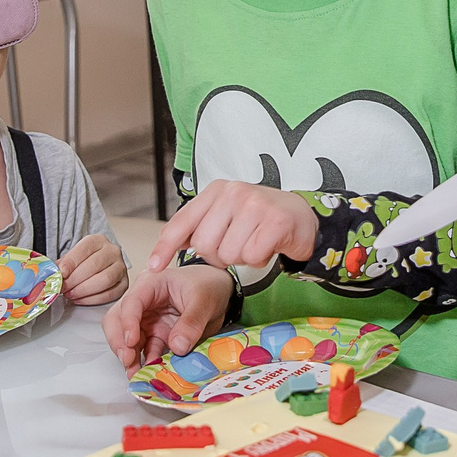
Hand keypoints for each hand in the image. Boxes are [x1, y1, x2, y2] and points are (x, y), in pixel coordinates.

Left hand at [58, 232, 129, 304]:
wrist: (99, 266)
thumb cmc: (84, 262)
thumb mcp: (72, 257)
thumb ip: (62, 264)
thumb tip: (50, 273)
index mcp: (98, 240)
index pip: (85, 248)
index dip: (71, 262)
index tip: (61, 273)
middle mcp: (112, 251)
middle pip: (95, 265)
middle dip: (75, 279)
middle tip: (62, 287)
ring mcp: (120, 267)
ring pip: (104, 279)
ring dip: (84, 290)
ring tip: (70, 294)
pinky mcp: (124, 284)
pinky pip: (110, 294)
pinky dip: (92, 299)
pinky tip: (80, 299)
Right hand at [104, 263, 232, 369]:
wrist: (220, 291)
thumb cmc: (208, 285)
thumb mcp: (205, 300)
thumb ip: (192, 322)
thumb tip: (177, 346)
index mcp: (151, 284)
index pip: (131, 302)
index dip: (127, 322)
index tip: (131, 342)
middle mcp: (143, 302)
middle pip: (117, 320)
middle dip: (119, 341)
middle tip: (128, 360)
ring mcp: (147, 320)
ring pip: (125, 338)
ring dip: (128, 355)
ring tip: (135, 372)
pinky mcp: (155, 335)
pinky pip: (143, 350)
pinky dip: (143, 361)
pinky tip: (147, 372)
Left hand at [147, 181, 317, 272]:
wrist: (302, 216)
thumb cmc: (259, 219)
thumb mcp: (226, 215)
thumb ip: (199, 227)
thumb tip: (166, 248)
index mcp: (216, 190)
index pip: (182, 221)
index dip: (165, 246)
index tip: (155, 267)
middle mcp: (233, 192)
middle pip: (205, 245)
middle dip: (219, 256)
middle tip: (237, 245)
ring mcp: (255, 204)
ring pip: (229, 254)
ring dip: (241, 258)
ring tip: (254, 243)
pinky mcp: (275, 221)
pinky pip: (252, 257)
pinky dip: (259, 260)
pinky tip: (268, 246)